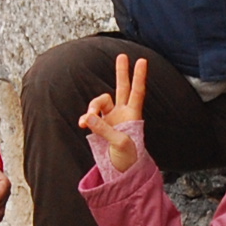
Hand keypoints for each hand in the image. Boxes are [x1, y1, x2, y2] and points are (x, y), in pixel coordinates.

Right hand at [77, 53, 151, 172]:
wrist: (122, 169)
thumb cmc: (128, 157)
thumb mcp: (119, 143)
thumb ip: (104, 129)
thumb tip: (88, 118)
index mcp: (133, 114)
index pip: (137, 91)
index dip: (139, 76)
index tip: (142, 60)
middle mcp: (122, 112)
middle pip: (122, 87)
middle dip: (121, 72)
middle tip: (122, 56)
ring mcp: (111, 117)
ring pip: (100, 101)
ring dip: (92, 107)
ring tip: (87, 121)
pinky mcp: (101, 125)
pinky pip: (91, 115)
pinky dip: (86, 118)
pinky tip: (82, 125)